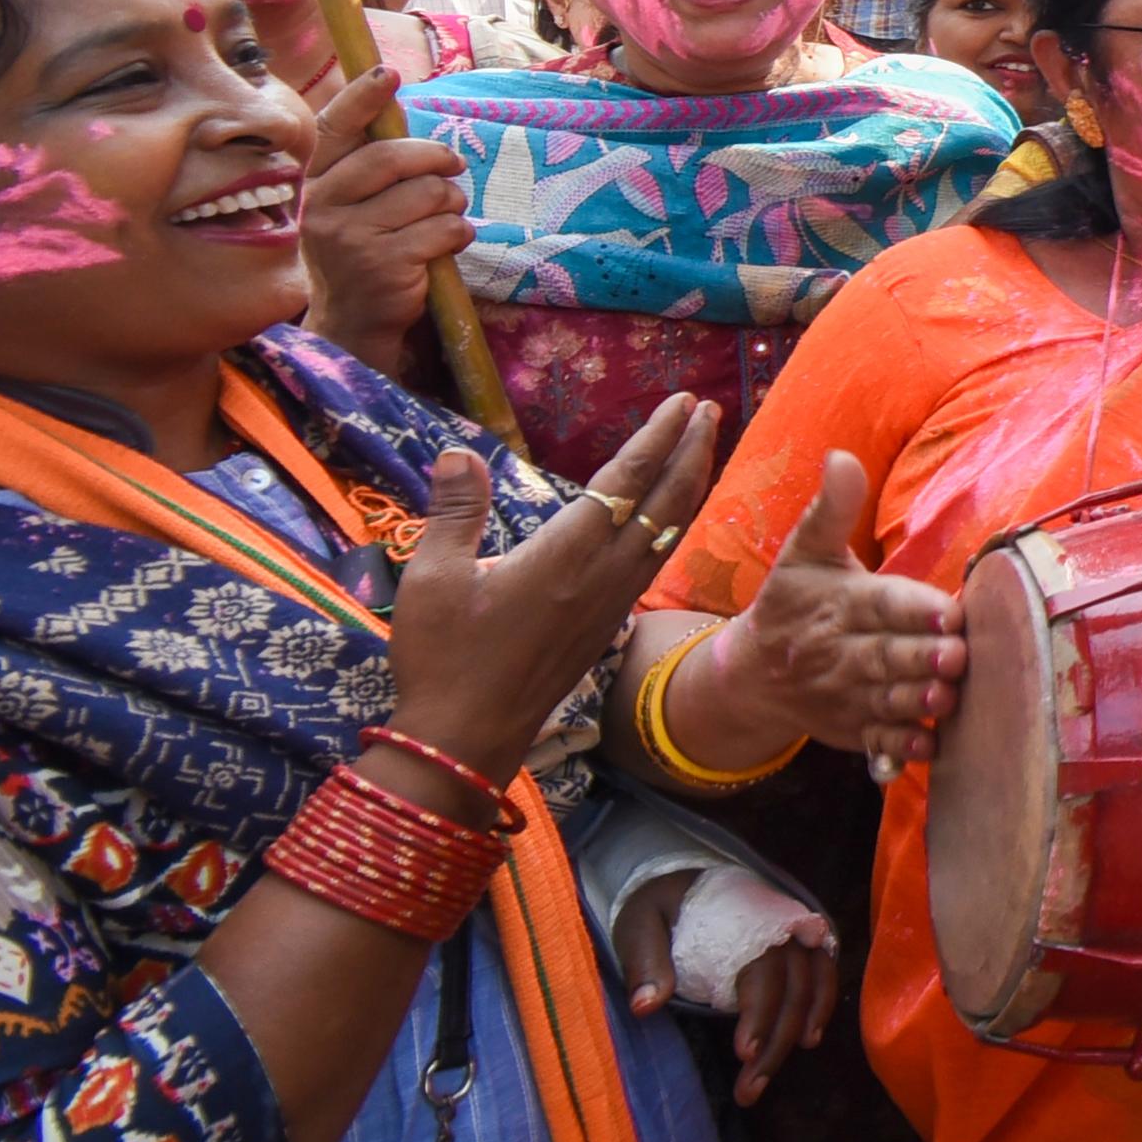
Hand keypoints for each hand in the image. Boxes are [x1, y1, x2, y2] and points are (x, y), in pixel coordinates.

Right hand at [298, 70, 472, 367]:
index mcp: (317, 184)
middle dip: (435, 156)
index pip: (334, 130)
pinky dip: (458, 234)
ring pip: (428, 193)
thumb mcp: (350, 206)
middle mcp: (324, 207)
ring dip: (450, 203)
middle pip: (392, 157)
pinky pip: (445, 229)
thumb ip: (369, 167)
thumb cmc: (362, 249)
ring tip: (443, 218)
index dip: (361, 98)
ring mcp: (352, 237)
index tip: (387, 73)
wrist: (353, 321)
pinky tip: (445, 246)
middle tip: (453, 164)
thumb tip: (396, 109)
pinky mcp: (385, 263)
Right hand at [387, 394, 721, 788]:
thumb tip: (461, 452)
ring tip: (702, 448)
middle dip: (691, 450)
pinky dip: (673, 524)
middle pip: (666, 502)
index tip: (683, 402)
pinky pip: (656, 560)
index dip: (657, 437)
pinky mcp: (609, 624)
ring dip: (690, 484)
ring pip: (670, 532)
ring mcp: (612, 602)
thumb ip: (453, 512)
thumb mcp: (432, 580)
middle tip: (710, 409)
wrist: (467, 738)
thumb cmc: (444, 659)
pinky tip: (670, 518)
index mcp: (566, 554)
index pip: (626, 481)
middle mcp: (602, 574)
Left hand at [611, 871, 838, 1105]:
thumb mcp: (639, 922)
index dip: (759, 1014)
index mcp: (742, 918)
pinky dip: (822, 1004)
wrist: (683, 877)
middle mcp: (779, 923)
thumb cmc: (662, 903)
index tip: (744, 1053)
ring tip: (766, 1079)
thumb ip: (645, 960)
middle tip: (748, 1090)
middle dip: (774, 1043)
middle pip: (792, 989)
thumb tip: (647, 1006)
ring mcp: (793, 931)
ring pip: (811, 987)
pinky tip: (808, 1040)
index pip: (763, 972)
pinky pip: (824, 972)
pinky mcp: (798, 942)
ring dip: (796, 1033)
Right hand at [710, 455, 965, 776]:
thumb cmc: (794, 601)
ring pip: (887, 701)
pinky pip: (879, 741)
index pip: (879, 604)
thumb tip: (841, 456)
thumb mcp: (805, 551)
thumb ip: (831, 508)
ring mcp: (846, 696)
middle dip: (924, 657)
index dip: (913, 609)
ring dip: (919, 701)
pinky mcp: (853, 730)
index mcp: (839, 603)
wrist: (753, 674)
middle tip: (959, 655)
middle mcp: (841, 652)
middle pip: (887, 656)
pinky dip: (902, 745)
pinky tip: (930, 743)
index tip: (950, 610)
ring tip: (950, 695)